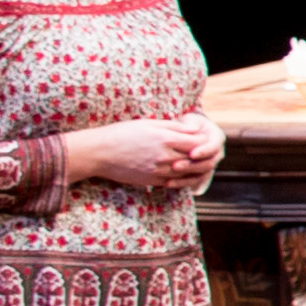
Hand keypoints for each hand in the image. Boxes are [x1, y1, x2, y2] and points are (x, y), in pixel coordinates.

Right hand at [74, 117, 224, 192]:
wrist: (99, 153)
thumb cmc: (122, 133)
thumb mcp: (149, 124)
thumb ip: (174, 127)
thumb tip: (196, 128)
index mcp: (165, 138)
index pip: (198, 142)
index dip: (204, 140)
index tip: (204, 137)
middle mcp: (164, 156)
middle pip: (195, 159)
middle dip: (203, 155)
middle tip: (205, 151)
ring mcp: (159, 170)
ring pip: (187, 172)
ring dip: (195, 168)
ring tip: (196, 161)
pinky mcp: (152, 181)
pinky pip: (174, 182)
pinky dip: (182, 177)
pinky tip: (182, 172)